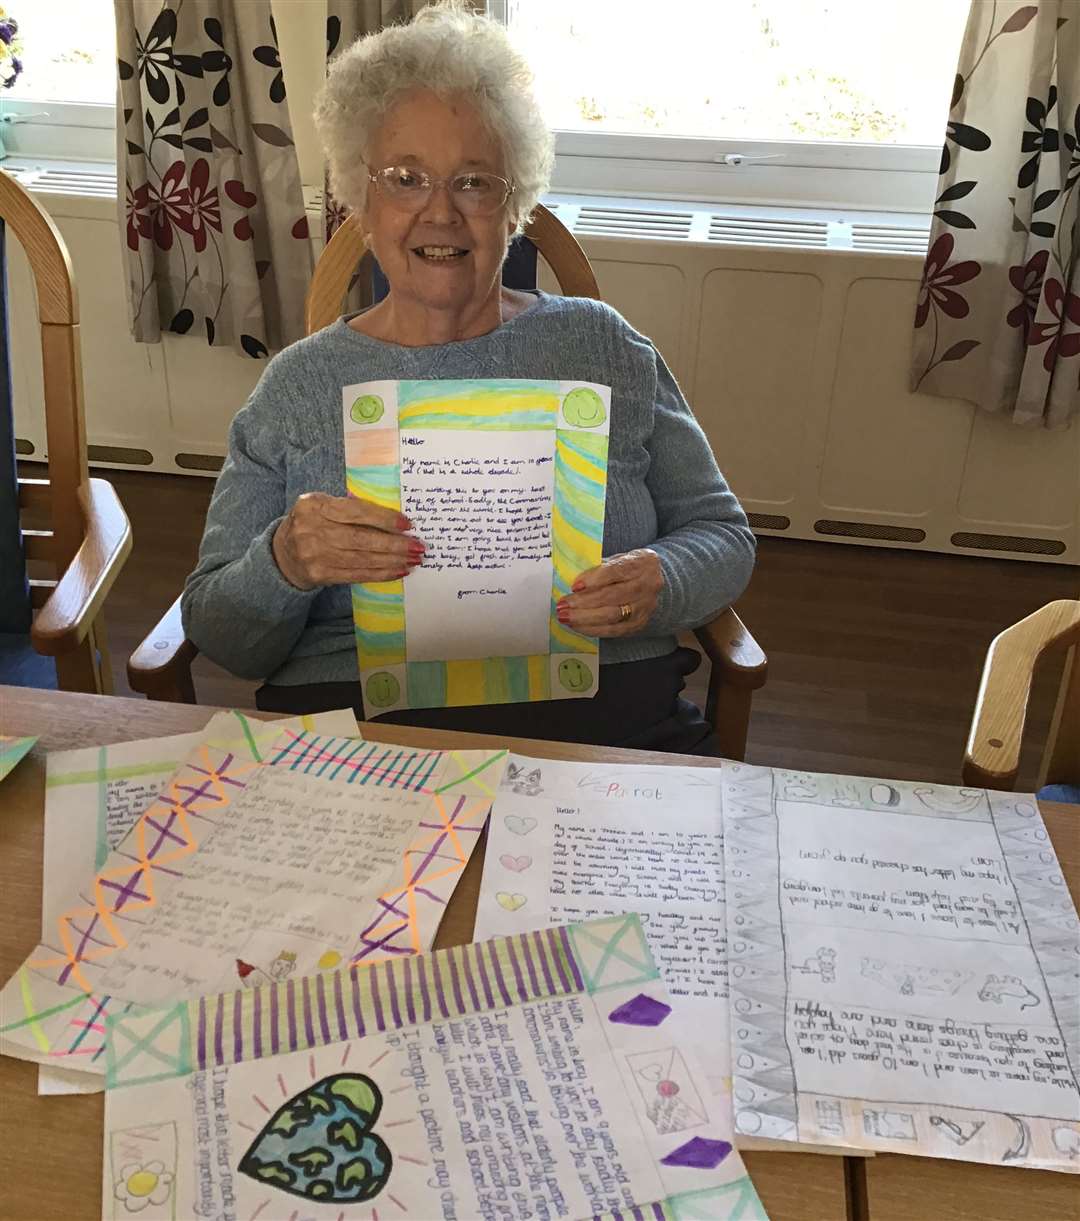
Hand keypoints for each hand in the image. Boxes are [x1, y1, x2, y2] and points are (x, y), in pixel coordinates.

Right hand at [272, 493, 423, 589]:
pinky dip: (381, 573)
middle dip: (395, 544)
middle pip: (362, 539)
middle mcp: (312, 530)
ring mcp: (315, 555)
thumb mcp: (322, 506)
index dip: (384, 519)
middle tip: (418, 546)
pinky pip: (357, 574)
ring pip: (362, 559)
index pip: (356, 512)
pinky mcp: (320, 574)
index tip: (408, 524)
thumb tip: (393, 518)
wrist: (284, 554)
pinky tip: (398, 571)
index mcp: (314, 505)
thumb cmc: (313, 524)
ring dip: (392, 561)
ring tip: (413, 559)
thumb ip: (349, 508)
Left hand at [556, 548, 663, 636]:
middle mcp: (648, 585)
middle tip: (563, 605)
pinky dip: (593, 629)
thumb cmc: (627, 567)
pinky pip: (614, 630)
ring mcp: (646, 606)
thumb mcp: (617, 559)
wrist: (653, 581)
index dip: (594, 579)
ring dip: (585, 618)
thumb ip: (598, 568)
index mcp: (643, 562)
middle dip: (584, 602)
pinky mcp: (639, 623)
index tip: (574, 586)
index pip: (616, 571)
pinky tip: (577, 626)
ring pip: (612, 615)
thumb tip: (572, 582)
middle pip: (613, 596)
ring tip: (566, 617)